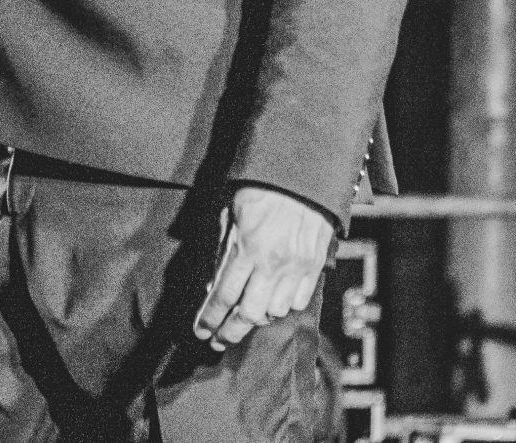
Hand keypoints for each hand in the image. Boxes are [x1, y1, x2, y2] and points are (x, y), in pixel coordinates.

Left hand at [193, 184, 333, 350]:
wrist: (302, 176)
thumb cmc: (261, 190)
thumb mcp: (230, 214)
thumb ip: (222, 250)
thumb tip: (213, 284)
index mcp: (247, 248)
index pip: (223, 295)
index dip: (210, 317)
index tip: (201, 331)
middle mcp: (271, 263)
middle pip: (248, 313)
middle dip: (230, 332)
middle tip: (219, 340)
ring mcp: (296, 268)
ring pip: (275, 311)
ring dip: (258, 318)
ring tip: (245, 318)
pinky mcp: (314, 267)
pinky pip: (298, 301)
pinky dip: (284, 307)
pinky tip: (272, 303)